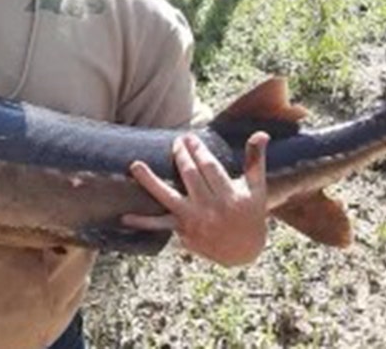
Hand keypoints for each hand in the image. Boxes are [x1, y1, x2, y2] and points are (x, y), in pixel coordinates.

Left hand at [122, 132, 268, 266]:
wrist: (245, 252)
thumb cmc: (251, 215)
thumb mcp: (257, 189)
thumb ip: (255, 160)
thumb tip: (261, 133)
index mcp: (230, 195)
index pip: (209, 167)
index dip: (198, 150)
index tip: (190, 137)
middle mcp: (211, 208)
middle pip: (190, 176)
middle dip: (181, 155)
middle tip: (176, 142)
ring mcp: (194, 220)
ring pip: (168, 196)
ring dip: (150, 181)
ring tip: (134, 165)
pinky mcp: (183, 231)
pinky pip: (160, 226)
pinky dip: (142, 222)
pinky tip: (124, 217)